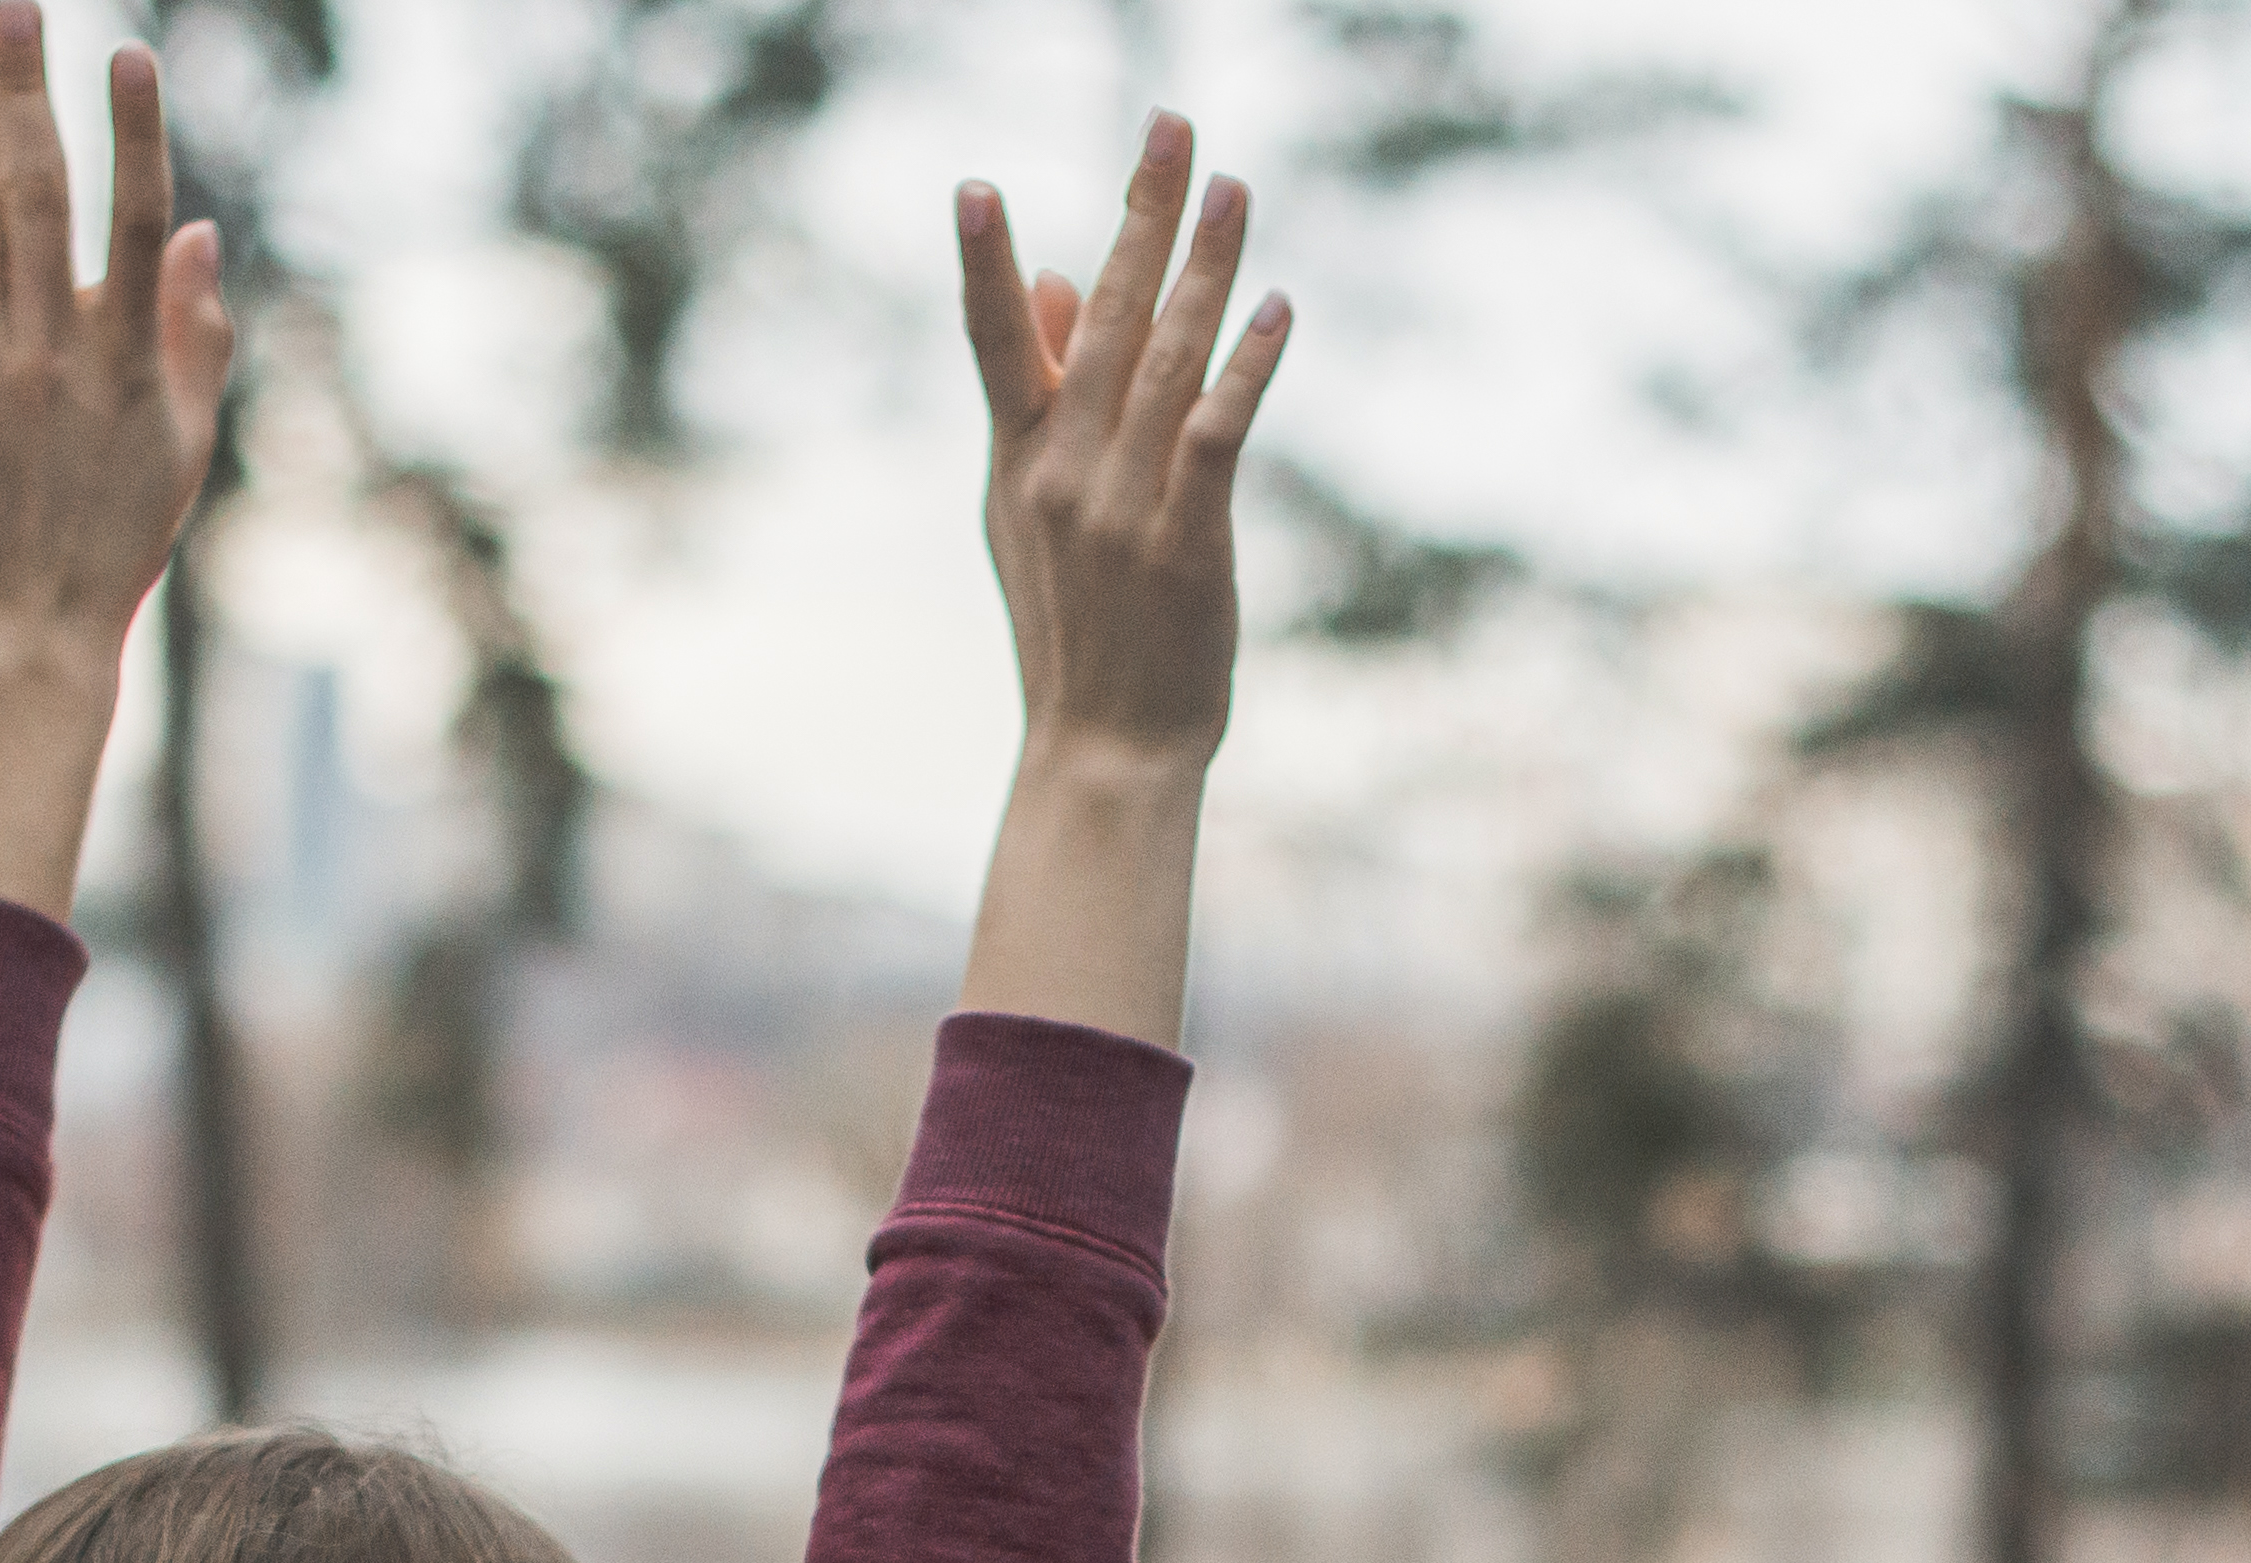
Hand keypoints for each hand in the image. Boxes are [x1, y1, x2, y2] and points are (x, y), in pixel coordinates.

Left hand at [0, 0, 229, 678]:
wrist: (25, 637)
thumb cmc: (116, 542)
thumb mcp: (180, 448)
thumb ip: (193, 338)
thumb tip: (199, 235)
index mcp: (129, 365)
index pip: (136, 224)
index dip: (134, 134)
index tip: (128, 53)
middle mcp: (56, 359)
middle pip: (43, 199)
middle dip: (29, 93)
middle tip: (17, 6)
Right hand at [958, 120, 1290, 776]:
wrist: (1103, 752)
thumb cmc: (1077, 628)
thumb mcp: (1030, 511)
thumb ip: (1038, 393)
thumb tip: (1044, 280)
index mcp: (1017, 461)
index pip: (991, 342)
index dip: (983, 266)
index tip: (974, 187)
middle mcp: (1059, 473)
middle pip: (1099, 319)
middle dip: (1140, 216)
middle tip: (1171, 124)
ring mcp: (1119, 508)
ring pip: (1166, 361)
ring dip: (1205, 269)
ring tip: (1234, 187)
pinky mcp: (1183, 542)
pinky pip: (1217, 433)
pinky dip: (1247, 368)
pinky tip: (1276, 309)